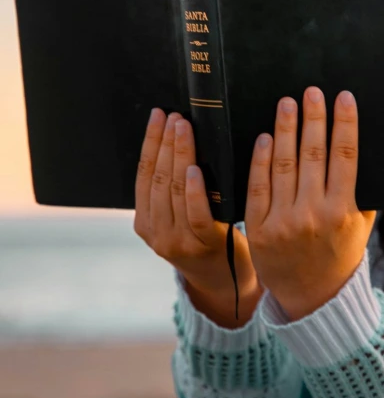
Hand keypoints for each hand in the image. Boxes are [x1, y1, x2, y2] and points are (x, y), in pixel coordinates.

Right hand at [134, 108, 258, 300]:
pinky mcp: (203, 245)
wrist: (226, 282)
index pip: (143, 173)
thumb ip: (173, 191)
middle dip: (166, 142)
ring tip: (186, 129)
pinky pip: (196, 213)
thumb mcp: (180, 218)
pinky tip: (195, 168)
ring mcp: (177, 241)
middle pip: (158, 178)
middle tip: (175, 116)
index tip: (158, 115)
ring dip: (180, 156)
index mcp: (144, 222)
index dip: (150, 142)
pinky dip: (194, 189)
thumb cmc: (207, 240)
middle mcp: (155, 232)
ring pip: (174, 191)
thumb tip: (179, 138)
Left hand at [244, 86, 376, 320]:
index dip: (344, 124)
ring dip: (285, 130)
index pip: (345, 157)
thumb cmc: (340, 254)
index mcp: (343, 211)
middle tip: (311, 91)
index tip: (343, 98)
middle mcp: (313, 215)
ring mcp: (283, 221)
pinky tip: (265, 137)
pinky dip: (260, 159)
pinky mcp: (259, 228)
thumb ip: (362, 191)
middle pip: (313, 155)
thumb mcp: (361, 225)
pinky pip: (258, 186)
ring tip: (286, 104)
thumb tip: (360, 144)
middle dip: (312, 118)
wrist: (313, 297)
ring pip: (283, 165)